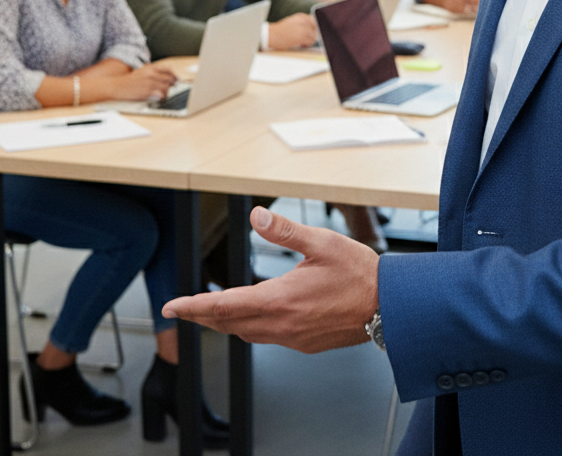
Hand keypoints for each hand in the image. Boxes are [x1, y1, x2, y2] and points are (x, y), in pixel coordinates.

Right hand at [109, 64, 176, 100]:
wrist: (117, 86)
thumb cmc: (129, 81)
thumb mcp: (142, 71)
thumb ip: (153, 72)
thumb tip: (167, 76)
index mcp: (150, 68)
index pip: (169, 69)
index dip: (175, 75)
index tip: (177, 79)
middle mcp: (152, 74)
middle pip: (170, 79)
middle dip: (173, 84)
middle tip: (173, 88)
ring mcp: (150, 83)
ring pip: (167, 88)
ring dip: (168, 92)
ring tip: (164, 94)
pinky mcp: (148, 92)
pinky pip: (161, 94)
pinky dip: (162, 96)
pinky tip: (159, 97)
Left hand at [163, 206, 379, 352]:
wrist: (389, 306)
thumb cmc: (360, 274)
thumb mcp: (322, 243)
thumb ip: (285, 231)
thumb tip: (256, 217)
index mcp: (281, 299)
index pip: (225, 306)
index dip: (194, 306)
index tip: (172, 306)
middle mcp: (282, 324)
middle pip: (230, 324)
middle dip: (202, 316)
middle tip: (182, 309)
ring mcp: (293, 338)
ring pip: (247, 334)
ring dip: (224, 323)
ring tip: (210, 313)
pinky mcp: (305, 343)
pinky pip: (267, 338)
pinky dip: (249, 328)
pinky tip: (252, 318)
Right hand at [268, 13, 316, 50]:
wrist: (271, 35)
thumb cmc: (280, 30)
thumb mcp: (292, 22)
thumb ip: (302, 24)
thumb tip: (313, 30)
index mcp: (301, 16)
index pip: (315, 21)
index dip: (314, 28)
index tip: (312, 32)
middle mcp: (304, 21)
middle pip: (316, 28)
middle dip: (313, 34)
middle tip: (306, 38)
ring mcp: (304, 29)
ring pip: (314, 36)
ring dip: (310, 40)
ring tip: (302, 42)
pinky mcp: (302, 37)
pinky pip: (311, 41)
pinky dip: (307, 44)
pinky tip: (301, 44)